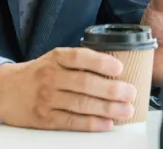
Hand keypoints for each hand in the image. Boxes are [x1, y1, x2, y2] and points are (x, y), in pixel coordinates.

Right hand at [0, 48, 136, 130]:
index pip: (81, 57)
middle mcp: (51, 77)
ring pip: (81, 104)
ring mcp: (47, 99)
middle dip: (112, 90)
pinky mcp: (44, 118)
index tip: (120, 68)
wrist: (5, 90)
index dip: (102, 62)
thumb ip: (81, 61)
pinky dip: (91, 123)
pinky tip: (106, 123)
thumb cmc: (40, 73)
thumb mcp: (56, 58)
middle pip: (85, 83)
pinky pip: (71, 121)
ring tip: (126, 110)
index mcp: (57, 58)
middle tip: (131, 93)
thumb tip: (117, 68)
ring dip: (107, 108)